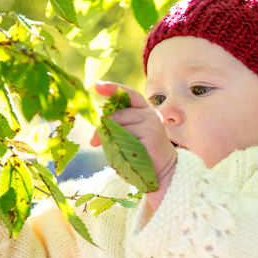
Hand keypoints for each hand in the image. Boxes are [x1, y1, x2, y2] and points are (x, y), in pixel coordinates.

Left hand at [92, 80, 176, 209]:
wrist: (163, 172)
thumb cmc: (143, 153)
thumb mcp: (129, 134)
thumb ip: (118, 125)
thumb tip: (100, 123)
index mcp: (145, 110)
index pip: (129, 95)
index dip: (113, 88)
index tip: (97, 85)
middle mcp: (150, 114)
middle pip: (118, 115)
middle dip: (103, 127)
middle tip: (93, 142)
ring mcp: (151, 124)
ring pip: (120, 127)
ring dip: (112, 140)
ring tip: (118, 152)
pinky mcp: (150, 136)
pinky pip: (125, 138)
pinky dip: (120, 148)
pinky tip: (128, 156)